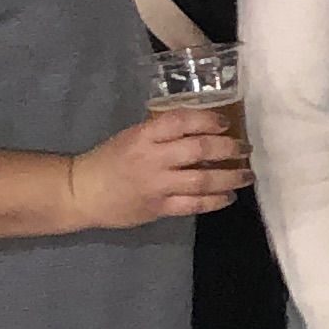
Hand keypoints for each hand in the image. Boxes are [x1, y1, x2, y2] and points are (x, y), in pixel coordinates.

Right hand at [68, 104, 251, 226]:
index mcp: (144, 136)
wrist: (82, 192)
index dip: (207, 120)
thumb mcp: (132, 136)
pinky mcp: (159, 208)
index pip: (181, 121)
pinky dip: (214, 201)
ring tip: (246, 175)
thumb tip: (200, 129)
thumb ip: (162, 133)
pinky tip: (228, 197)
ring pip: (202, 180)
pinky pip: (193, 205)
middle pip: (198, 150)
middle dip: (228, 148)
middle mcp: (153, 158)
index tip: (226, 123)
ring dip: (230, 177)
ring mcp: (157, 185)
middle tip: (245, 148)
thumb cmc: (109, 159)